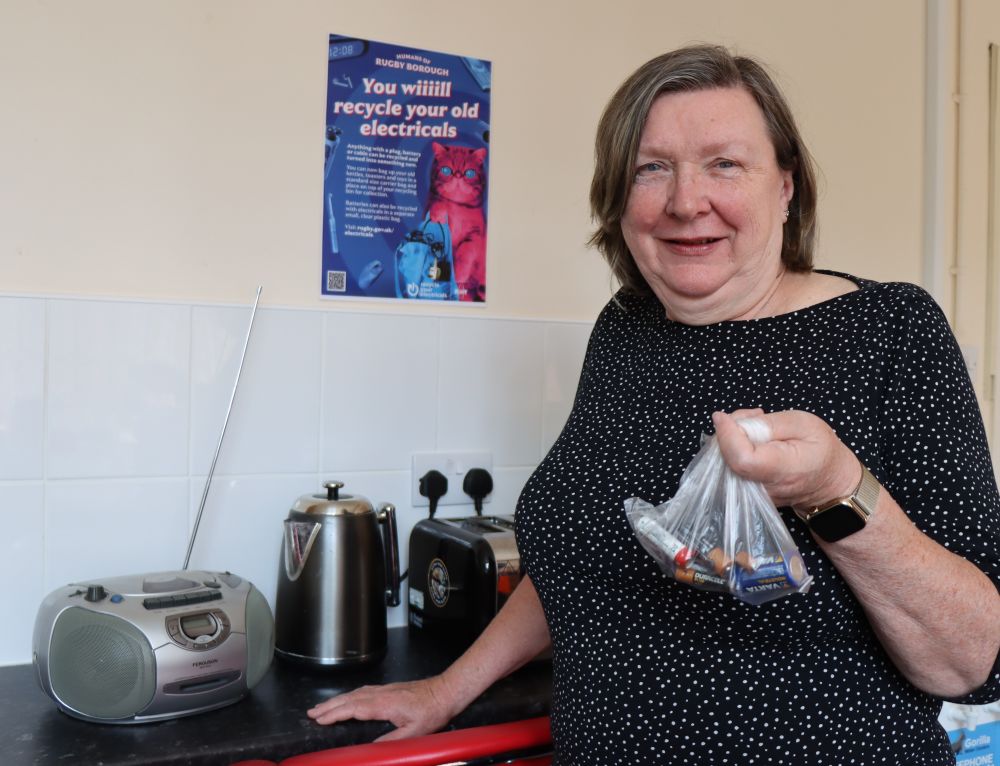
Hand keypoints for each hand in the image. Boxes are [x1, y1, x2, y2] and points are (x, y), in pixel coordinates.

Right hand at [306, 676, 455, 741]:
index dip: (334, 714)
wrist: (446, 691)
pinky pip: (362, 692)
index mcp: (384, 704)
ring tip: (321, 708)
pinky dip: (349, 696)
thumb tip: (371, 748)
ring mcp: (384, 690)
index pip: (353, 709)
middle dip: (329, 706)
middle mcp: (381, 694)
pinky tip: (346, 700)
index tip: (319, 719)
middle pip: (349, 699)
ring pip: (354, 694)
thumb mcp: (415, 731)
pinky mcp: (388, 689)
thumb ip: (392, 741)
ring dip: (337, 700)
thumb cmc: (433, 710)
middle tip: (311, 713)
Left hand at [712, 409, 860, 509]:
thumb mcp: (803, 424)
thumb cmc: (821, 450)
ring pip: (724, 463)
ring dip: (730, 439)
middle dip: (728, 432)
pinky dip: (734, 450)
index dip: (727, 436)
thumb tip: (732, 423)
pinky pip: (729, 468)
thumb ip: (767, 423)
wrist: (829, 482)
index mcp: (782, 470)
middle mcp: (763, 489)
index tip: (722, 416)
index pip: (741, 459)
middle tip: (752, 417)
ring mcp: (752, 495)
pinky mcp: (745, 493)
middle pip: (728, 459)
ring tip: (756, 427)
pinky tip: (752, 441)